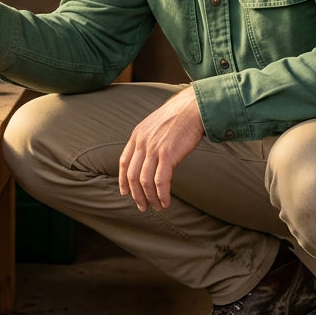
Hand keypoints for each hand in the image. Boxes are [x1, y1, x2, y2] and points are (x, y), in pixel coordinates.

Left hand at [119, 88, 205, 210]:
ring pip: (145, 181)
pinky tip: (166, 201)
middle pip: (132, 175)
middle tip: (143, 206)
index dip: (123, 179)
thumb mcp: (156, 125)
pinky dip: (162, 194)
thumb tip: (150, 156)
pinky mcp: (167, 154)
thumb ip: (149, 139)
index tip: (125, 192)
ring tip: (157, 207)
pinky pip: (160, 180)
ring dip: (150, 198)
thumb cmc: (179, 116)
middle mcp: (142, 142)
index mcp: (137, 135)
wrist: (192, 107)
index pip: (124, 162)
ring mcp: (153, 148)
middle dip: (136, 194)